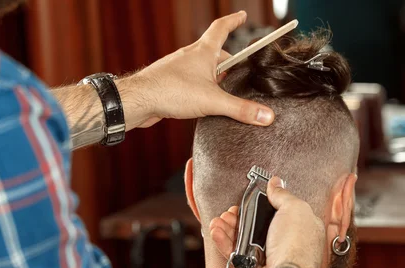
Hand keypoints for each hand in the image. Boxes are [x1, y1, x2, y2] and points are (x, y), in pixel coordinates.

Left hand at [124, 11, 274, 128]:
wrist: (138, 100)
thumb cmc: (170, 91)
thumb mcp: (212, 100)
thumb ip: (240, 109)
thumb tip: (266, 115)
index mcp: (203, 52)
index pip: (221, 28)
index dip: (234, 20)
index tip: (242, 15)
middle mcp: (190, 56)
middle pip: (215, 53)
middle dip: (227, 63)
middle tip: (237, 75)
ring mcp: (178, 69)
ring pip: (201, 70)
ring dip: (212, 79)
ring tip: (220, 95)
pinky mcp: (169, 84)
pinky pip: (189, 83)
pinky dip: (199, 90)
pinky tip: (200, 104)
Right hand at [209, 176, 324, 267]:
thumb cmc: (296, 244)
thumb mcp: (294, 209)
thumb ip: (283, 195)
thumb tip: (275, 182)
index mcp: (298, 227)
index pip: (275, 212)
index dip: (259, 205)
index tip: (247, 201)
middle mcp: (284, 242)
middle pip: (255, 225)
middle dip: (238, 217)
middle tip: (230, 212)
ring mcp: (269, 255)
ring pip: (243, 239)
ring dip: (227, 228)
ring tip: (218, 222)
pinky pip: (236, 253)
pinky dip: (224, 242)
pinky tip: (216, 232)